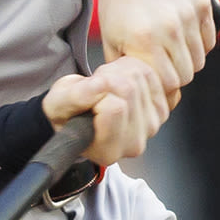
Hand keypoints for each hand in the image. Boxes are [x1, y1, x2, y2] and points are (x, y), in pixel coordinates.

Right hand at [44, 58, 170, 168]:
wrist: (80, 115)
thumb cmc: (68, 114)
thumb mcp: (58, 105)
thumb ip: (75, 98)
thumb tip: (100, 86)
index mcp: (108, 150)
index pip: (115, 108)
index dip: (96, 92)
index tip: (87, 97)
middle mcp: (135, 143)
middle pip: (128, 89)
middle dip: (107, 78)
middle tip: (94, 88)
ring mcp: (151, 126)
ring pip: (140, 77)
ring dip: (117, 72)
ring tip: (103, 86)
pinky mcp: (161, 108)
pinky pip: (150, 73)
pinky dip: (131, 68)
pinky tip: (117, 81)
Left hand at [96, 0, 216, 96]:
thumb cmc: (117, 6)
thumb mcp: (111, 40)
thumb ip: (125, 72)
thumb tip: (139, 99)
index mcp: (144, 41)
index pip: (170, 83)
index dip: (164, 86)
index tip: (157, 80)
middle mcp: (169, 28)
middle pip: (187, 73)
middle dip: (176, 74)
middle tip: (164, 65)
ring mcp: (188, 14)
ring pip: (200, 58)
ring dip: (188, 59)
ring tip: (172, 49)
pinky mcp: (201, 2)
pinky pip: (209, 39)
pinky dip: (199, 43)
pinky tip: (184, 35)